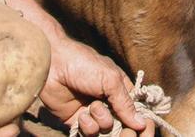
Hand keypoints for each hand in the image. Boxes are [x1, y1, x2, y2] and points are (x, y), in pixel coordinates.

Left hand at [38, 37, 152, 136]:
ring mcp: (92, 112)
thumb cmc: (83, 64)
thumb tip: (142, 124)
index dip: (138, 119)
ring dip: (101, 121)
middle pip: (122, 124)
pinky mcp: (77, 120)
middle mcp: (108, 102)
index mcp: (119, 89)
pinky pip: (89, 133)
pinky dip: (87, 126)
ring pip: (106, 130)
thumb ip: (125, 103)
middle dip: (119, 123)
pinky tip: (81, 115)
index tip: (142, 127)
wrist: (52, 65)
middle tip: (110, 115)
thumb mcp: (110, 80)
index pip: (135, 109)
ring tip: (91, 108)